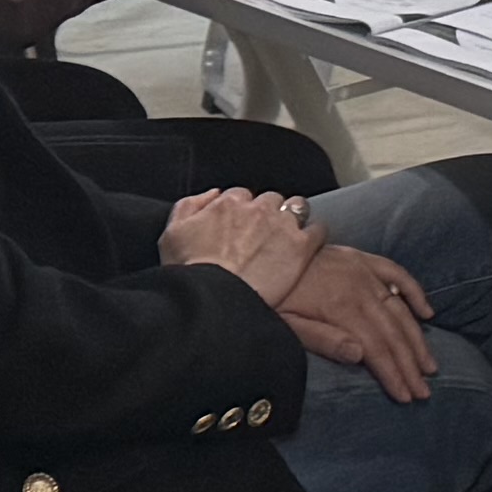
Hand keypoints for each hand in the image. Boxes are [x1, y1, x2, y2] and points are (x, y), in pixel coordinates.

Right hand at [161, 189, 317, 304]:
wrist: (213, 298)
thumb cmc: (189, 271)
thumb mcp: (172, 233)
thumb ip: (189, 205)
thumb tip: (213, 194)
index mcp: (229, 203)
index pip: (242, 195)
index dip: (241, 211)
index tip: (240, 227)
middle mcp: (259, 208)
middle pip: (271, 200)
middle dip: (268, 213)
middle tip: (262, 235)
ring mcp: (283, 225)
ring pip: (298, 207)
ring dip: (293, 218)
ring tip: (287, 237)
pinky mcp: (302, 246)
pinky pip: (319, 229)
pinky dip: (315, 235)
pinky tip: (307, 247)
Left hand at [273, 239, 439, 400]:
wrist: (257, 249)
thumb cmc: (266, 293)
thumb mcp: (284, 322)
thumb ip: (322, 339)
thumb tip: (360, 355)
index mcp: (341, 308)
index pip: (377, 348)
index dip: (393, 373)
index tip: (406, 396)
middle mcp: (361, 288)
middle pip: (393, 332)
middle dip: (410, 364)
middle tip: (424, 391)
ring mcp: (364, 272)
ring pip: (400, 309)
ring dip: (417, 339)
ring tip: (429, 365)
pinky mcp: (361, 259)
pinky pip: (397, 274)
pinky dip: (415, 293)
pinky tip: (427, 313)